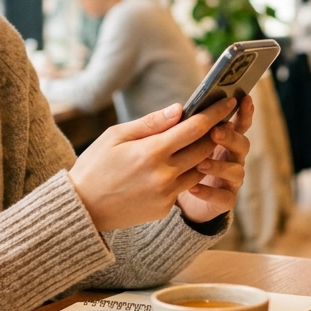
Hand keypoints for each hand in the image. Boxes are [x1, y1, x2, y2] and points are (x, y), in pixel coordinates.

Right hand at [67, 97, 238, 231]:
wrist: (82, 208)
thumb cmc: (95, 165)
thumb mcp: (115, 136)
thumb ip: (150, 123)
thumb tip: (179, 109)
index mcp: (151, 152)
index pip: (195, 128)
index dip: (215, 113)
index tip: (228, 102)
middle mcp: (163, 175)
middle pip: (205, 148)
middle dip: (216, 132)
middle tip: (222, 118)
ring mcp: (166, 194)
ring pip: (199, 169)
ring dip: (204, 154)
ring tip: (203, 139)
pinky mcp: (164, 208)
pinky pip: (184, 186)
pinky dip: (186, 172)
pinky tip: (179, 163)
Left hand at [176, 95, 253, 223]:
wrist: (176, 199)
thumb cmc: (177, 163)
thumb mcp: (176, 142)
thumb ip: (180, 127)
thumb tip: (178, 109)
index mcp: (224, 140)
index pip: (239, 124)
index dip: (244, 112)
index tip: (244, 99)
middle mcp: (232, 158)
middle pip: (242, 144)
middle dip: (230, 137)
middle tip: (215, 131)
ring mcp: (230, 180)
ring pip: (235, 171)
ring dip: (219, 165)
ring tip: (200, 164)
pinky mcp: (224, 200)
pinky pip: (224, 197)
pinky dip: (209, 192)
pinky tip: (193, 188)